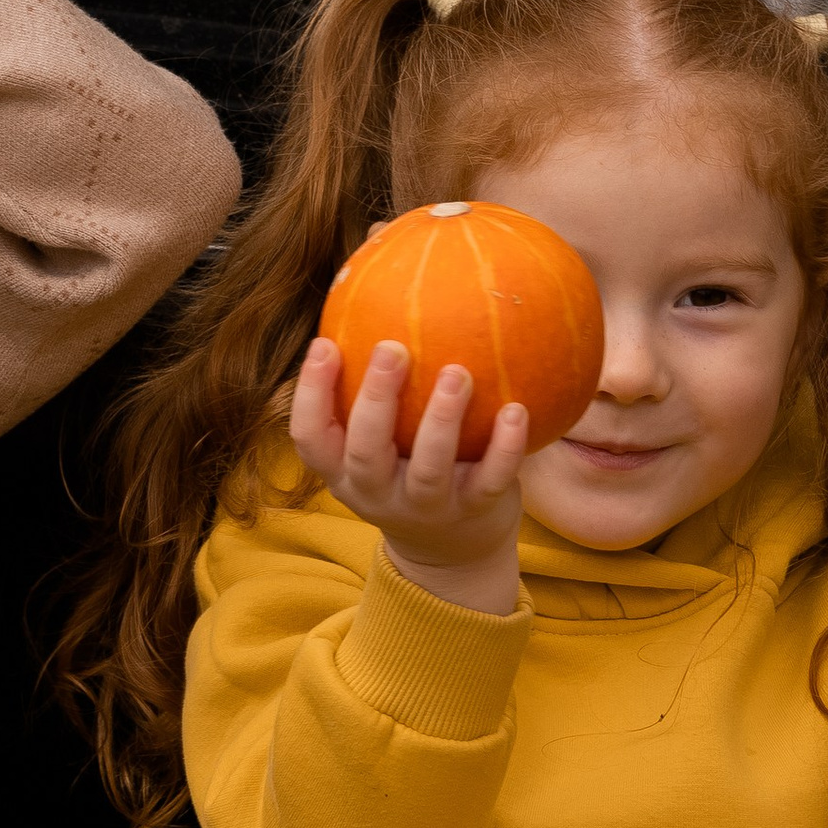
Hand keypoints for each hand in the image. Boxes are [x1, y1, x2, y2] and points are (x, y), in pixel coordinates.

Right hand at [290, 333, 530, 616]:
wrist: (453, 553)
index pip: (310, 436)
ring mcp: (426, 507)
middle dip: (375, 399)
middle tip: (391, 347)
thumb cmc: (408, 467)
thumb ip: (373, 382)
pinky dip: (505, 448)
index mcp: (344, 470)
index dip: (310, 393)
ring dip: (442, 419)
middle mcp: (377, 492)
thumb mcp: (378, 440)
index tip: (324, 343)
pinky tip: (518, 409)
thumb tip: (377, 275)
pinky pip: (490, 480)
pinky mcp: (473, 513)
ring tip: (458, 372)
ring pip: (429, 467)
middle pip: (364, 450)